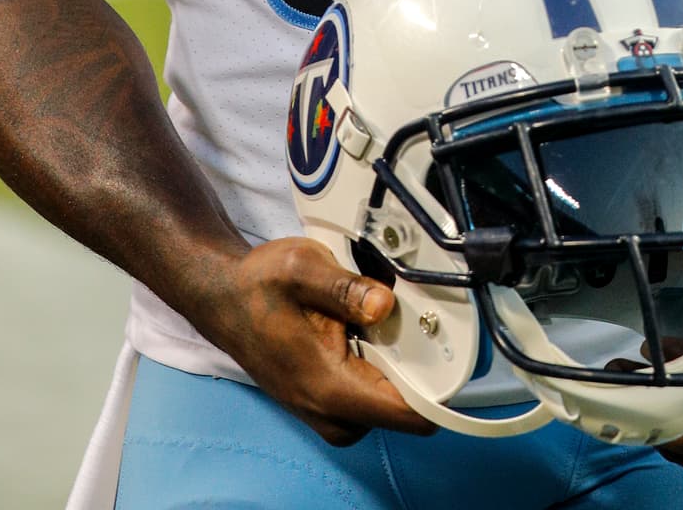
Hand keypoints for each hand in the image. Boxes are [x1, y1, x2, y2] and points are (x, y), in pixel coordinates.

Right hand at [196, 236, 437, 445]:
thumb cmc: (258, 285)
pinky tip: (369, 332)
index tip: (460, 364)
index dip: (440, 394)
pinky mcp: (323, 400)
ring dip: (398, 369)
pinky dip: (379, 368)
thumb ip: (346, 288)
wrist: (222, 298)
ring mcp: (325, 409)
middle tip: (422, 325)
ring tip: (389, 325)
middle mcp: (329, 410)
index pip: (404, 414)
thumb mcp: (301, 268)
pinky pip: (368, 396)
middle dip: (420, 373)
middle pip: (403, 412)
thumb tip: (385, 305)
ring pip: (387, 405)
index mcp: (329, 386)